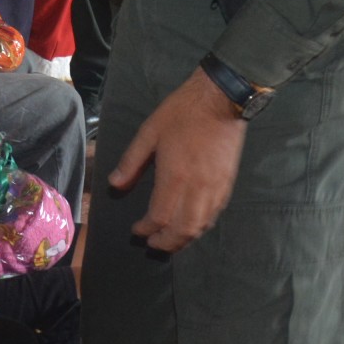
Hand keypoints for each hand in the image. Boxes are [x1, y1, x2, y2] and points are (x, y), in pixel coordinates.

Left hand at [111, 70, 248, 252]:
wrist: (222, 99)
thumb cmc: (183, 112)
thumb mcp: (150, 132)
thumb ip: (132, 161)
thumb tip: (115, 184)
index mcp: (175, 176)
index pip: (159, 217)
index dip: (146, 229)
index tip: (137, 230)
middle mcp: (197, 188)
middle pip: (183, 230)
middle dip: (166, 243)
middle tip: (152, 243)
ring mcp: (215, 188)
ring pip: (201, 227)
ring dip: (184, 239)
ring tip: (170, 240)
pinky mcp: (228, 184)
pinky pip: (214, 215)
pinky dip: (201, 227)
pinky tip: (192, 225)